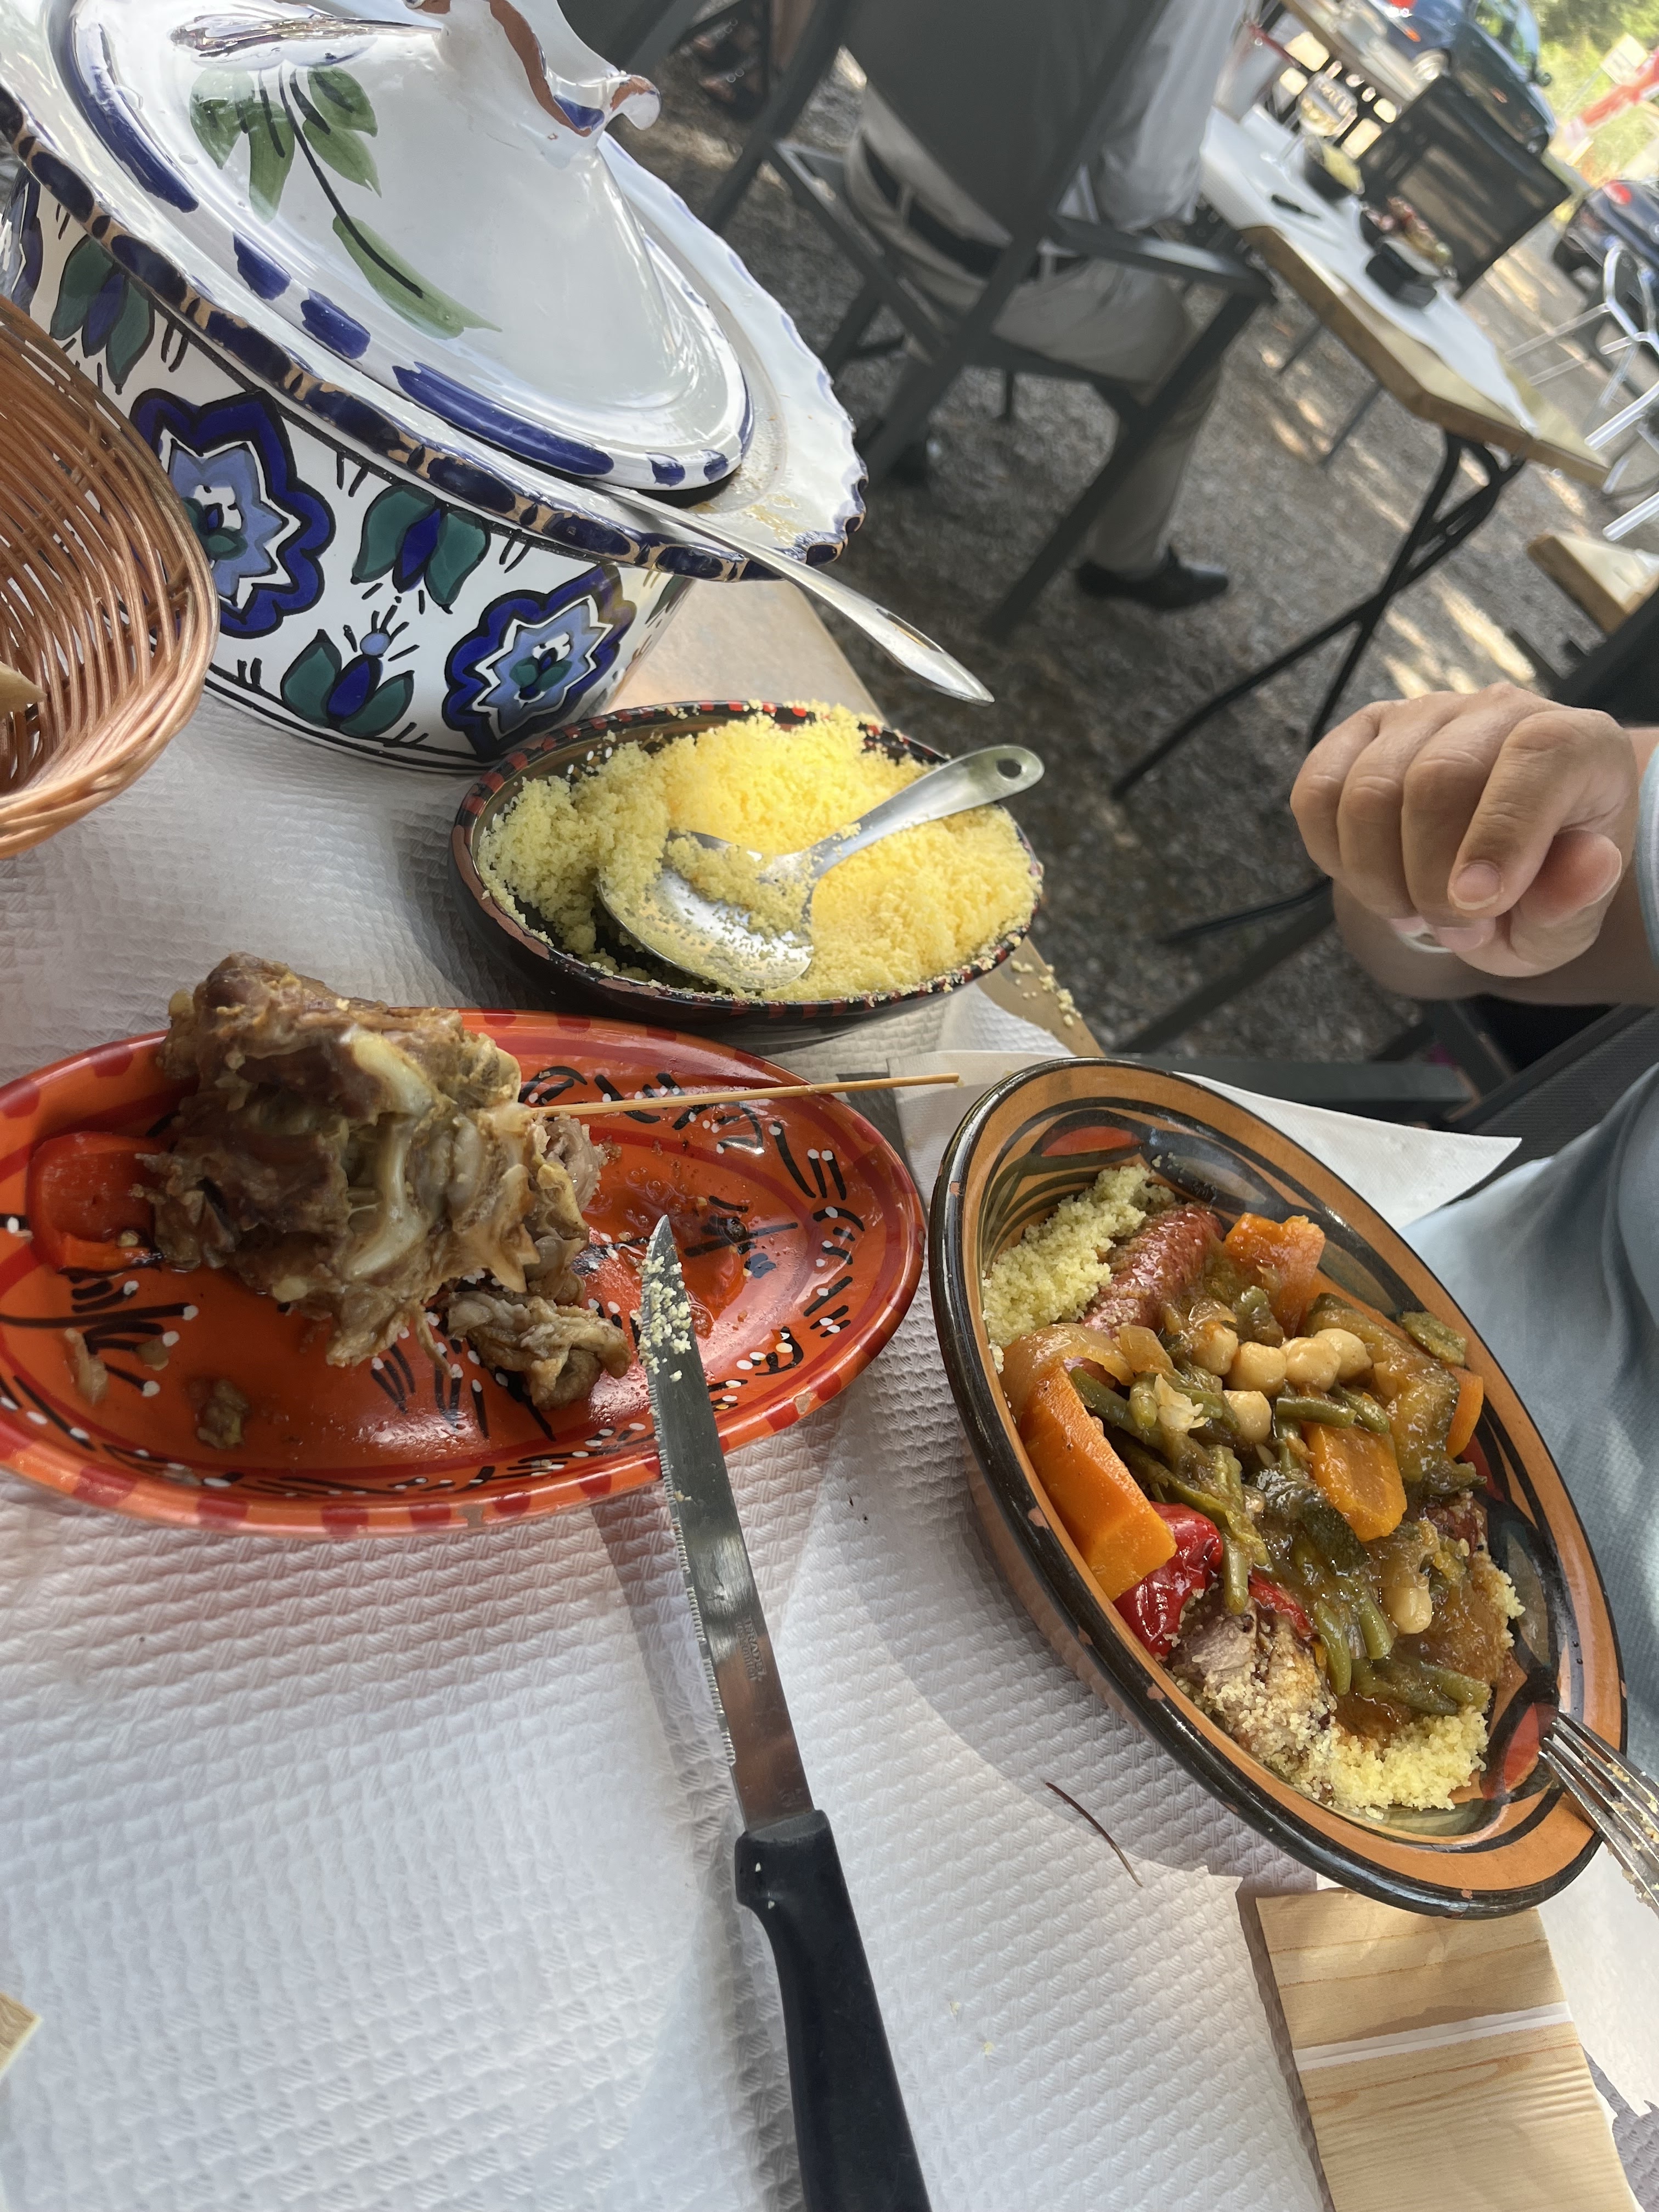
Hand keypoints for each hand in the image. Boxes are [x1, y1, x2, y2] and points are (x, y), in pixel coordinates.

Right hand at [1290, 685, 1638, 978]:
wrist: (1493, 868)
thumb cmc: (1534, 889)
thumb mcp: (1567, 919)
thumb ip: (1576, 900)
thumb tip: (1590, 864)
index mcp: (1577, 743)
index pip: (1537, 756)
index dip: (1501, 832)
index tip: (1477, 906)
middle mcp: (1500, 711)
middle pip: (1436, 778)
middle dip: (1428, 880)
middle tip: (1454, 930)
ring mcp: (1424, 715)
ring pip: (1367, 790)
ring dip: (1377, 877)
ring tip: (1413, 911)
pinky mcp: (1363, 733)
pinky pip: (1316, 792)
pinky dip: (1333, 854)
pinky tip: (1371, 879)